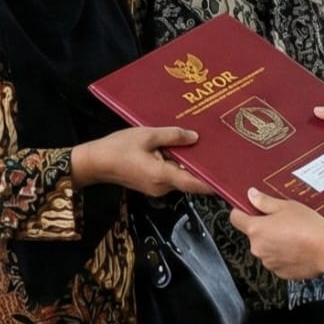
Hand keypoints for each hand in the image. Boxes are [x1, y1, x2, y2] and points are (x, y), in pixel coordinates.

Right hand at [71, 126, 213, 196]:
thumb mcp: (146, 135)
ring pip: (180, 177)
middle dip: (203, 168)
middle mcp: (163, 187)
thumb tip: (195, 138)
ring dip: (189, 165)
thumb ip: (172, 136)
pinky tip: (181, 150)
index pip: (194, 184)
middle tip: (220, 152)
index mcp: (163, 176)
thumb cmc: (118, 148)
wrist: (95, 162)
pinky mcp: (151, 184)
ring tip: (202, 147)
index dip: (213, 183)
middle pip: (190, 180)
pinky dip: (178, 166)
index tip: (229, 179)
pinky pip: (171, 176)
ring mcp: (157, 188)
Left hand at [228, 188, 323, 279]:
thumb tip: (251, 195)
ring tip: (293, 235)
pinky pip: (277, 260)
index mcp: (256, 229)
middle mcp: (258, 248)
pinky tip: (297, 247)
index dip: (241, 211)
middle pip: (253, 234)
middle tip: (282, 220)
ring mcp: (269, 262)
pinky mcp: (280, 272)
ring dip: (274, 242)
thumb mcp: (286, 206)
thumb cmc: (309, 226)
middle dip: (264, 227)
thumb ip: (264, 201)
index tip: (249, 208)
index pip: (235, 218)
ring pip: (265, 248)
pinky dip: (283, 254)